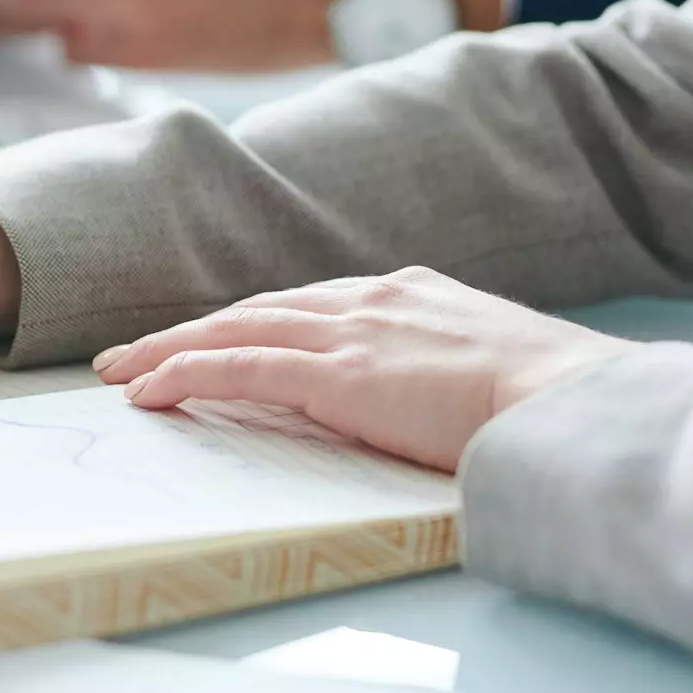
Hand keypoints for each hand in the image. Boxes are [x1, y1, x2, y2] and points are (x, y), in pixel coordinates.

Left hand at [92, 266, 634, 472]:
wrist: (572, 398)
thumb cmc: (552, 399)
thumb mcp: (494, 365)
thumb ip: (447, 369)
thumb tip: (436, 399)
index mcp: (407, 292)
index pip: (306, 304)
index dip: (250, 323)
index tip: (214, 338)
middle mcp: (369, 300)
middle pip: (255, 311)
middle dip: (191, 332)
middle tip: (134, 354)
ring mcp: (350, 332)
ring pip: (233, 332)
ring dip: (168, 351)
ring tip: (120, 373)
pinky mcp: (337, 374)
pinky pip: (237, 369)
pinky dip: (184, 375)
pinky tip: (147, 393)